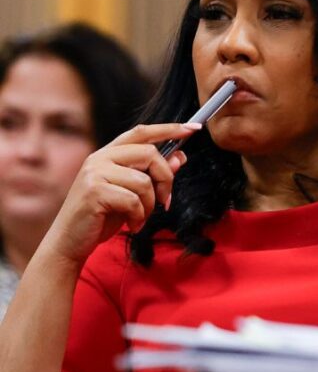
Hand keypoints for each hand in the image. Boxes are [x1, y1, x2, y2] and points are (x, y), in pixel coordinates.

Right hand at [41, 123, 196, 265]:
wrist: (70, 242)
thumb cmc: (102, 217)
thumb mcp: (132, 193)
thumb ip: (152, 174)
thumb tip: (179, 157)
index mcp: (108, 154)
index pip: (141, 132)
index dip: (169, 129)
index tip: (193, 128)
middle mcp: (99, 158)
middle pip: (150, 153)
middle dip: (166, 179)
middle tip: (165, 201)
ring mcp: (94, 173)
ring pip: (144, 181)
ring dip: (150, 205)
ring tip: (141, 217)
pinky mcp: (94, 191)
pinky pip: (134, 200)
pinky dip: (140, 217)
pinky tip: (132, 225)